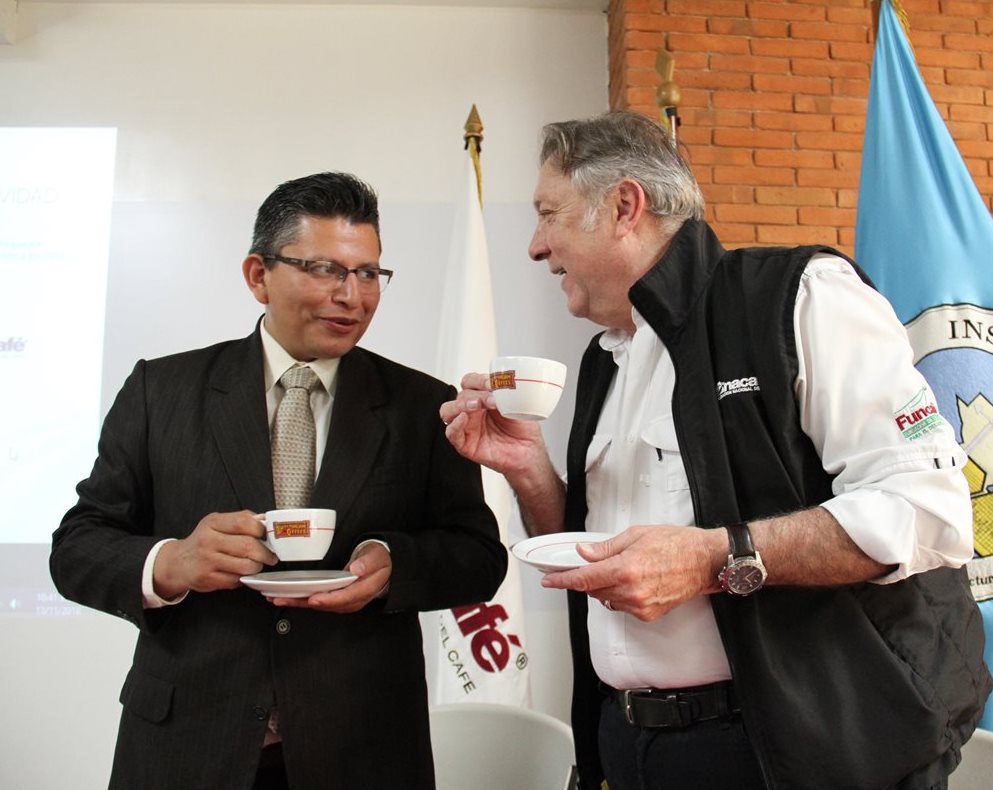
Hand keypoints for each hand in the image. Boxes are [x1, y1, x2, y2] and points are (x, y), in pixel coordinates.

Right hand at [154, 510, 276, 597]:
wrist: (178, 562)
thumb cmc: (204, 541)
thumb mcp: (217, 523)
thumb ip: (241, 519)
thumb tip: (266, 521)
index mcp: (213, 523)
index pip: (244, 522)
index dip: (262, 530)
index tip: (268, 536)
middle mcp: (208, 540)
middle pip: (248, 546)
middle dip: (265, 553)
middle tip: (270, 556)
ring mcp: (207, 560)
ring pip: (245, 566)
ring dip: (256, 567)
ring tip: (256, 564)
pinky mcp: (208, 578)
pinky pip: (236, 580)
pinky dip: (243, 578)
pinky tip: (239, 573)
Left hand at [268, 541, 392, 612]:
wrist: (382, 565)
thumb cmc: (378, 560)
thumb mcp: (377, 556)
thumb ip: (368, 562)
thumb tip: (356, 570)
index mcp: (365, 589)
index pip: (346, 597)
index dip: (329, 600)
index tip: (314, 599)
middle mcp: (353, 599)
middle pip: (328, 605)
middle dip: (305, 603)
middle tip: (284, 599)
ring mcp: (344, 600)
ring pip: (321, 605)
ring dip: (300, 603)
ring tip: (279, 598)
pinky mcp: (336, 598)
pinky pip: (320, 602)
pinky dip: (303, 600)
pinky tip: (289, 597)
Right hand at [439, 372, 544, 475]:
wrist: (530, 452)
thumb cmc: (523, 429)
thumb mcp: (517, 405)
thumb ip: (505, 394)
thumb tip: (499, 385)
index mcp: (483, 397)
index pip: (470, 382)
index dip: (479, 380)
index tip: (493, 383)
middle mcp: (473, 410)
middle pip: (460, 395)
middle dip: (475, 394)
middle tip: (491, 399)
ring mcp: (467, 426)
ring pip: (448, 411)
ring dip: (460, 405)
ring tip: (477, 405)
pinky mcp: (465, 444)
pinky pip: (451, 433)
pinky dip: (455, 424)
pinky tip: (464, 418)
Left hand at [540, 526, 725, 620]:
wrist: (704, 562)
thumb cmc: (677, 545)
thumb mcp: (635, 535)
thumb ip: (605, 548)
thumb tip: (584, 553)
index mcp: (625, 569)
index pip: (583, 579)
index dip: (562, 581)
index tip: (550, 581)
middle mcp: (631, 592)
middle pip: (592, 590)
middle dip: (589, 578)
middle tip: (597, 564)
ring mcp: (640, 606)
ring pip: (606, 599)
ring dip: (605, 587)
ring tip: (625, 569)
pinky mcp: (648, 614)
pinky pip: (622, 607)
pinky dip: (620, 596)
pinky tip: (634, 582)